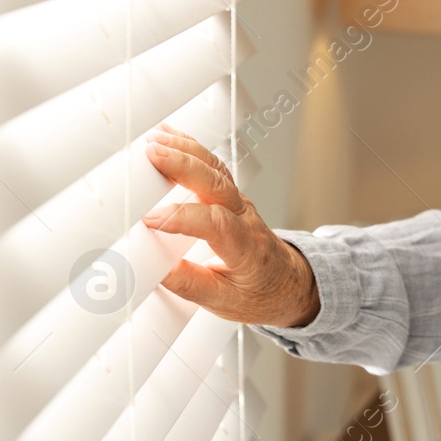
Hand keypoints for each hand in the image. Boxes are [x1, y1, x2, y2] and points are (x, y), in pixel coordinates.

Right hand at [142, 124, 320, 327]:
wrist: (289, 284)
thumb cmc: (261, 294)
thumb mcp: (226, 303)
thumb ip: (193, 285)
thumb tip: (159, 271)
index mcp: (246, 248)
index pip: (216, 223)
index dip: (183, 217)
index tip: (151, 219)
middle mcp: (246, 219)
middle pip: (218, 184)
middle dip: (185, 164)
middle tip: (153, 153)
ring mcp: (240, 204)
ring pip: (216, 170)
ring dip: (187, 150)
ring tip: (156, 139)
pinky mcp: (232, 198)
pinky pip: (214, 168)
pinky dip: (193, 149)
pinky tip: (171, 136)